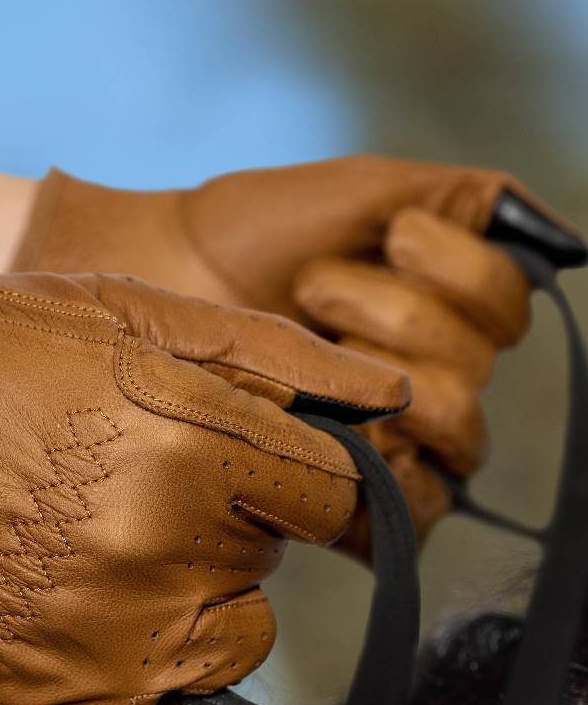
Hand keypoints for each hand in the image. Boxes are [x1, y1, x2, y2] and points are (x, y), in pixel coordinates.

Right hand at [0, 241, 405, 704]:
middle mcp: (167, 547)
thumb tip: (383, 392)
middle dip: (233, 518)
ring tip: (120, 547)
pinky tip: (97, 612)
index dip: (300, 472)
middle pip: (275, 556)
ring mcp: (113, 629)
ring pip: (234, 642)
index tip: (258, 465)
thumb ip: (265, 352)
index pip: (334, 492)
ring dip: (201, 598)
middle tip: (142, 477)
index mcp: (192, 443)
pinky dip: (146, 672)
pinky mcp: (59, 687)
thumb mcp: (120, 311)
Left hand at [14, 157, 584, 552]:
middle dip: (394, 318)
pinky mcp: (351, 497)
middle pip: (477, 375)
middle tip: (313, 289)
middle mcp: (429, 380)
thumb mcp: (363, 192)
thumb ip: (464, 201)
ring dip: (375, 377)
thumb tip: (561, 238)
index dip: (457, 273)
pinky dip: (387, 470)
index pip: (509, 312)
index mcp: (442, 312)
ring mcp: (392, 443)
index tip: (386, 237)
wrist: (157, 282)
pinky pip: (420, 511)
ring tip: (296, 348)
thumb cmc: (248, 236)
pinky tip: (324, 428)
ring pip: (455, 434)